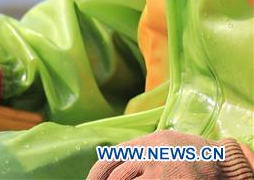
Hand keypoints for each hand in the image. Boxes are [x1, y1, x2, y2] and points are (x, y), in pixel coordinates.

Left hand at [87, 130, 253, 179]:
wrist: (222, 161)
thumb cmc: (189, 153)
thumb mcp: (160, 143)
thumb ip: (138, 151)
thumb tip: (112, 167)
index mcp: (144, 143)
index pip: (110, 159)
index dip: (96, 175)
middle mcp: (149, 156)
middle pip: (117, 176)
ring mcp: (160, 173)